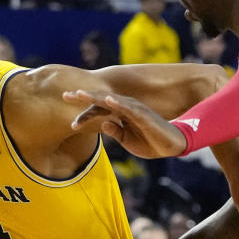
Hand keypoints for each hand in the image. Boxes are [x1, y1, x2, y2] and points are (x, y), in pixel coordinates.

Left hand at [63, 89, 187, 157]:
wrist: (173, 146)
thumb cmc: (152, 142)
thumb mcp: (128, 141)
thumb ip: (115, 132)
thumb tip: (103, 124)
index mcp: (121, 115)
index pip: (99, 110)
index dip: (84, 112)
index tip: (70, 119)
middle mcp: (126, 109)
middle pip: (101, 100)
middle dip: (84, 97)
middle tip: (65, 95)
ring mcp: (135, 110)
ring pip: (112, 100)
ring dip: (97, 97)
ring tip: (81, 93)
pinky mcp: (144, 115)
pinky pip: (129, 108)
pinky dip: (117, 103)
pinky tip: (107, 100)